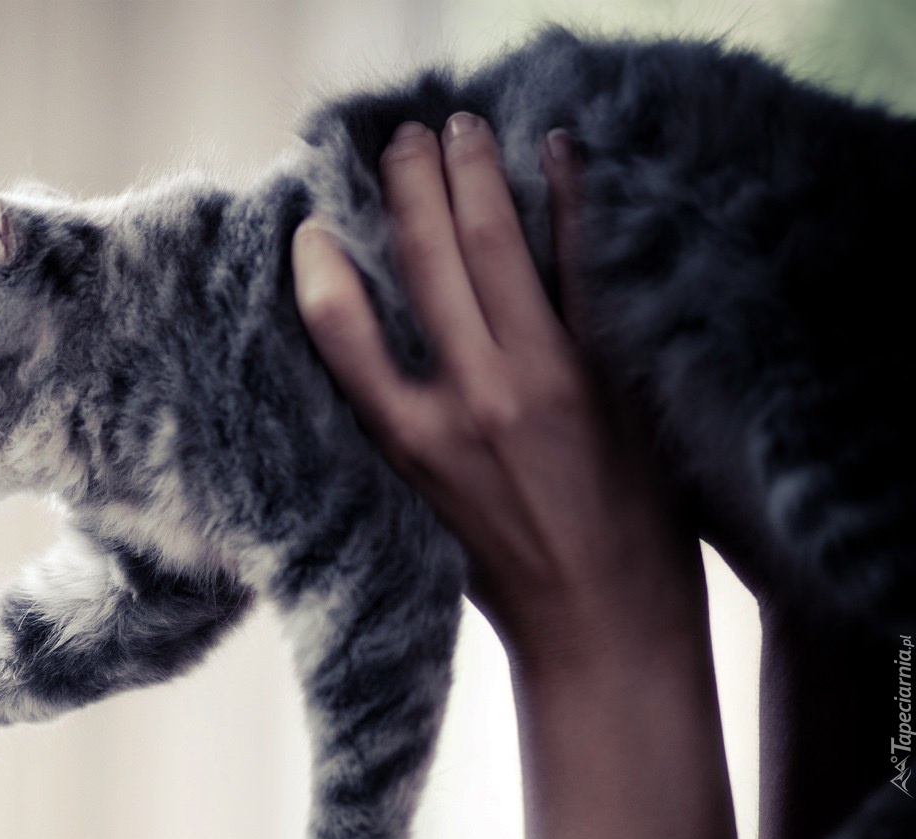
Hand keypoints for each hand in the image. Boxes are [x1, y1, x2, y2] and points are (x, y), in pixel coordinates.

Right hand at [292, 114, 701, 672]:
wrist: (604, 625)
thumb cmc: (502, 577)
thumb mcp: (416, 511)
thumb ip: (396, 433)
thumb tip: (372, 363)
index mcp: (407, 443)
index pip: (340, 328)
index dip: (318, 265)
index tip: (311, 226)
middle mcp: (469, 402)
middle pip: (424, 261)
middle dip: (407, 185)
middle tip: (399, 139)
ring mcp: (545, 380)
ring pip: (496, 245)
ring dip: (474, 172)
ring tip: (460, 128)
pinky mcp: (611, 372)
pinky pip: (586, 264)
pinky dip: (569, 200)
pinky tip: (556, 153)